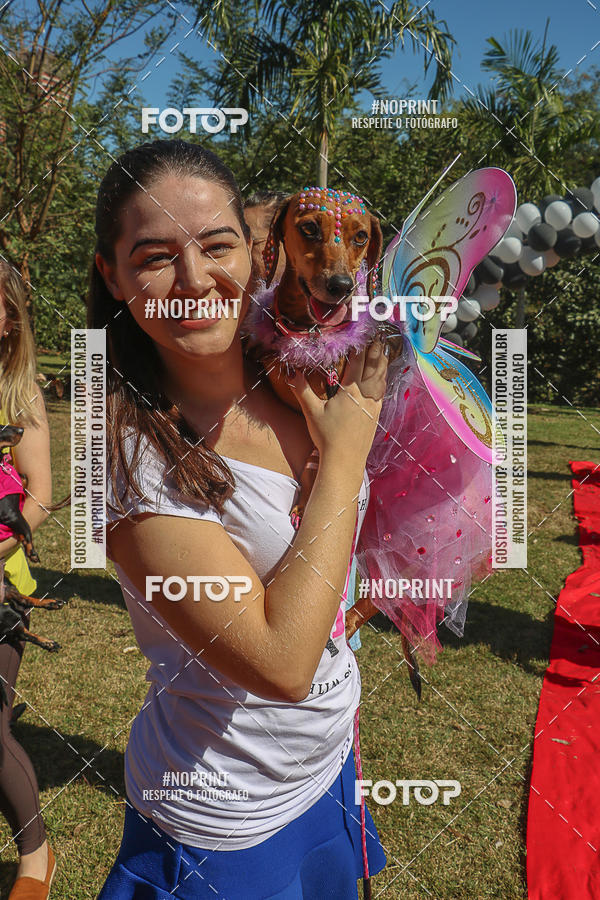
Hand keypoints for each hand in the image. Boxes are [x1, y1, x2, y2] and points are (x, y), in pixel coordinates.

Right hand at [286, 338, 387, 470]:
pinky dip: (383, 381)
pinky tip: (383, 379)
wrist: (344, 461)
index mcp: (350, 391)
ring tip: (384, 352)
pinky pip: (383, 392)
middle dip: (376, 350)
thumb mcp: (312, 412)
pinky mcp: (376, 416)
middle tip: (378, 336)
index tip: (362, 334)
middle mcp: (365, 396)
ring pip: (381, 379)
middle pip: (373, 367)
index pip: (357, 362)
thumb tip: (291, 373)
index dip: (360, 347)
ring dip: (382, 364)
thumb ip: (302, 390)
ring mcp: (373, 406)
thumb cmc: (327, 437)